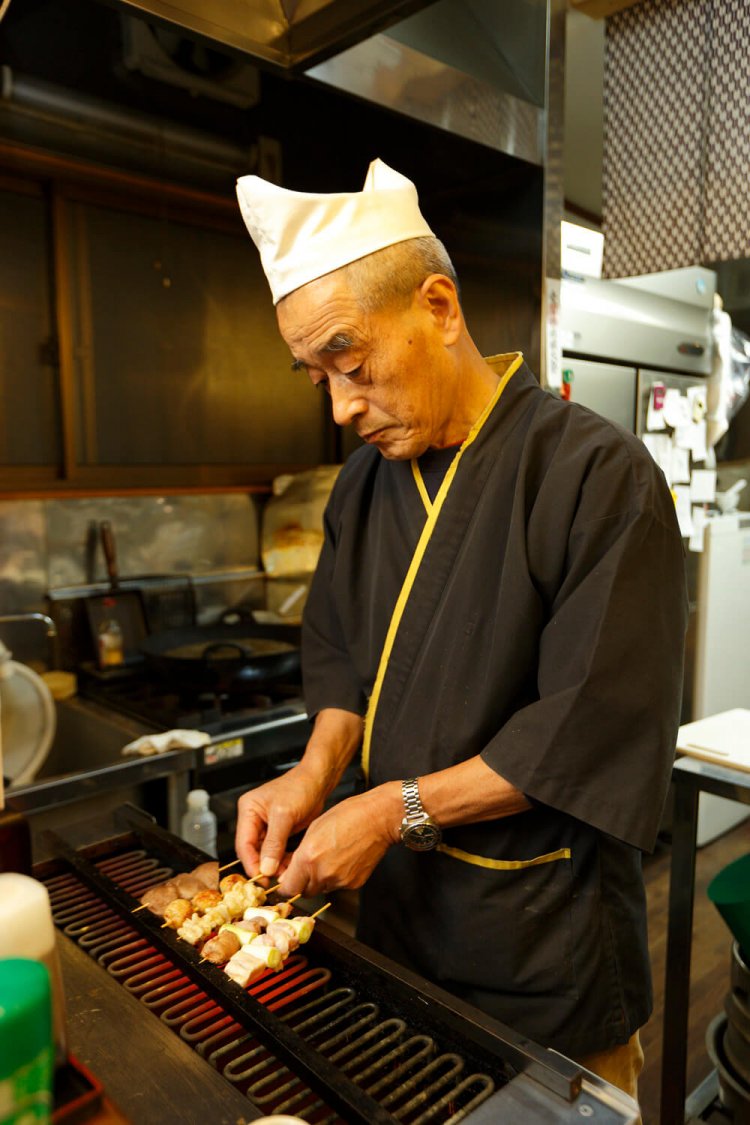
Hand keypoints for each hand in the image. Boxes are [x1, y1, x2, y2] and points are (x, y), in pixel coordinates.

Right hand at [235, 764, 326, 877]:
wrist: (319, 780)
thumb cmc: (300, 787)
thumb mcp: (284, 815)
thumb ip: (274, 843)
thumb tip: (266, 868)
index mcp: (248, 810)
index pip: (243, 843)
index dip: (250, 863)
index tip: (260, 878)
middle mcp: (254, 819)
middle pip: (252, 850)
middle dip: (262, 866)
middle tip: (272, 882)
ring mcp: (266, 826)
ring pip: (265, 853)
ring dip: (273, 866)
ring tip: (284, 875)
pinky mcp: (279, 832)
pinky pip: (276, 851)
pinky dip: (282, 861)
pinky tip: (290, 867)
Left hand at [278, 782, 401, 896]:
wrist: (378, 818)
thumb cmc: (348, 815)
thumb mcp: (314, 828)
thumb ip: (300, 853)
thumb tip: (290, 871)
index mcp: (309, 857)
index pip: (288, 888)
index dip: (286, 884)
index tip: (287, 880)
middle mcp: (323, 873)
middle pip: (305, 891)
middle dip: (303, 882)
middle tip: (308, 867)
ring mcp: (340, 880)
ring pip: (322, 889)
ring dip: (320, 879)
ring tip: (329, 858)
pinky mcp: (354, 883)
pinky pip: (338, 886)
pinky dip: (337, 878)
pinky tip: (343, 860)